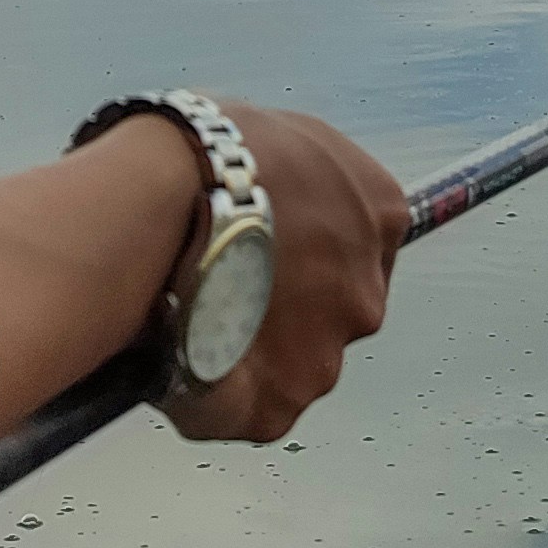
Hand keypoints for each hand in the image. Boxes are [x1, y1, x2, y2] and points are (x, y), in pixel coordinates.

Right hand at [159, 101, 405, 444]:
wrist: (166, 191)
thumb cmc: (209, 146)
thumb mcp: (276, 137)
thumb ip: (295, 181)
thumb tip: (273, 199)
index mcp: (381, 213)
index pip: (363, 246)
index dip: (311, 251)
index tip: (270, 250)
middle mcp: (367, 292)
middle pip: (330, 312)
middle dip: (284, 308)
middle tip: (220, 287)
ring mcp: (325, 354)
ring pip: (291, 365)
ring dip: (247, 351)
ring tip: (183, 322)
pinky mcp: (277, 401)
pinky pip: (250, 410)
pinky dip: (215, 397)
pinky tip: (174, 361)